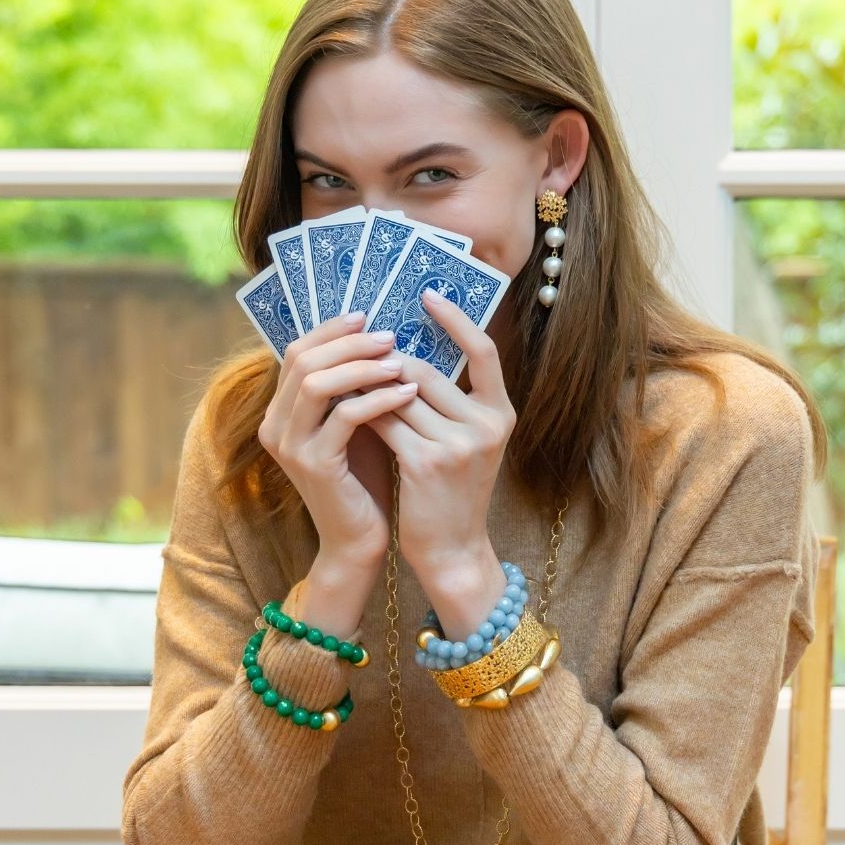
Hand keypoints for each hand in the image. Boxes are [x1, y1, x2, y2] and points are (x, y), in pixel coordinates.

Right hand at [258, 312, 417, 571]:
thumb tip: (383, 336)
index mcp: (280, 412)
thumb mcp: (358, 423)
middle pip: (302, 359)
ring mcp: (290, 446)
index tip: (367, 315)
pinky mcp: (314, 465)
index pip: (296, 351)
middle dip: (349, 342)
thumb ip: (357, 386)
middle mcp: (275, 426)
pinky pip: (344, 416)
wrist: (360, 540)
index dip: (330, 330)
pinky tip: (408, 393)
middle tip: (390, 335)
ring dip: (363, 366)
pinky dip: (379, 399)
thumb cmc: (365, 479)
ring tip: (401, 360)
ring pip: (318, 383)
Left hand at [367, 288, 514, 632]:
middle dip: (389, 359)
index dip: (456, 319)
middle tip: (359, 342)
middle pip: (428, 370)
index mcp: (500, 414)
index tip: (426, 294)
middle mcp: (486, 425)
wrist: (453, 551)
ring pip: (400, 393)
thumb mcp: (465, 444)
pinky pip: (384, 420)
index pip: (484, 352)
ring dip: (369, 383)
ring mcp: (458, 444)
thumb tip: (401, 356)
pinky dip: (362, 410)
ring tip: (344, 370)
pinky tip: (344, 405)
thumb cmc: (451, 494)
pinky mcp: (426, 462)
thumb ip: (447, 404)